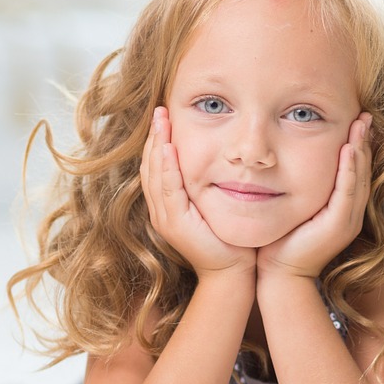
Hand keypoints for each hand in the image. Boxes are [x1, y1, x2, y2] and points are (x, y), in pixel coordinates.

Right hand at [140, 107, 255, 278]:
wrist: (233, 273)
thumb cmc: (231, 241)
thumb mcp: (215, 205)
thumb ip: (209, 184)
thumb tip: (219, 156)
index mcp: (168, 206)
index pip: (157, 166)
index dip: (158, 140)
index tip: (164, 115)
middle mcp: (161, 211)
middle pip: (150, 165)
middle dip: (154, 136)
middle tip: (159, 109)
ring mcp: (165, 218)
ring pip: (155, 174)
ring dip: (157, 144)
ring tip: (161, 119)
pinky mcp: (176, 224)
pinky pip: (167, 189)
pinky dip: (167, 167)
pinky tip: (169, 147)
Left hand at [257, 113, 371, 280]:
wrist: (278, 275)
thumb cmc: (280, 242)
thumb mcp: (294, 207)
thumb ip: (299, 187)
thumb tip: (288, 161)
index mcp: (342, 210)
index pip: (354, 171)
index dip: (358, 145)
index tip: (356, 120)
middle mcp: (350, 214)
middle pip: (362, 170)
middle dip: (365, 140)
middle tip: (365, 114)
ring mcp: (347, 221)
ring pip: (358, 177)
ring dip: (361, 148)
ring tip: (362, 123)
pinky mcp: (338, 225)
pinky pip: (347, 191)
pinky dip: (349, 168)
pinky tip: (349, 148)